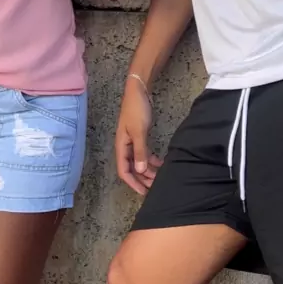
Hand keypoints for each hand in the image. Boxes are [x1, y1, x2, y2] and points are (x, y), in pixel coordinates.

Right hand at [115, 79, 162, 194]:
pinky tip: (161, 162)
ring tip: (160, 176)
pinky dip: (151, 159)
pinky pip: (144, 153)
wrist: (139, 90)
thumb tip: (140, 170)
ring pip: (139, 161)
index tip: (144, 193)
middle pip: (132, 168)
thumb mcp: (139, 131)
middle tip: (156, 187)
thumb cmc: (136, 109)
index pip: (123, 170)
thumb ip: (140, 151)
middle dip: (142, 178)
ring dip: (148, 170)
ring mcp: (133, 141)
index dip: (133, 183)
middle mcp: (125, 146)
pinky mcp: (140, 136)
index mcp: (121, 146)